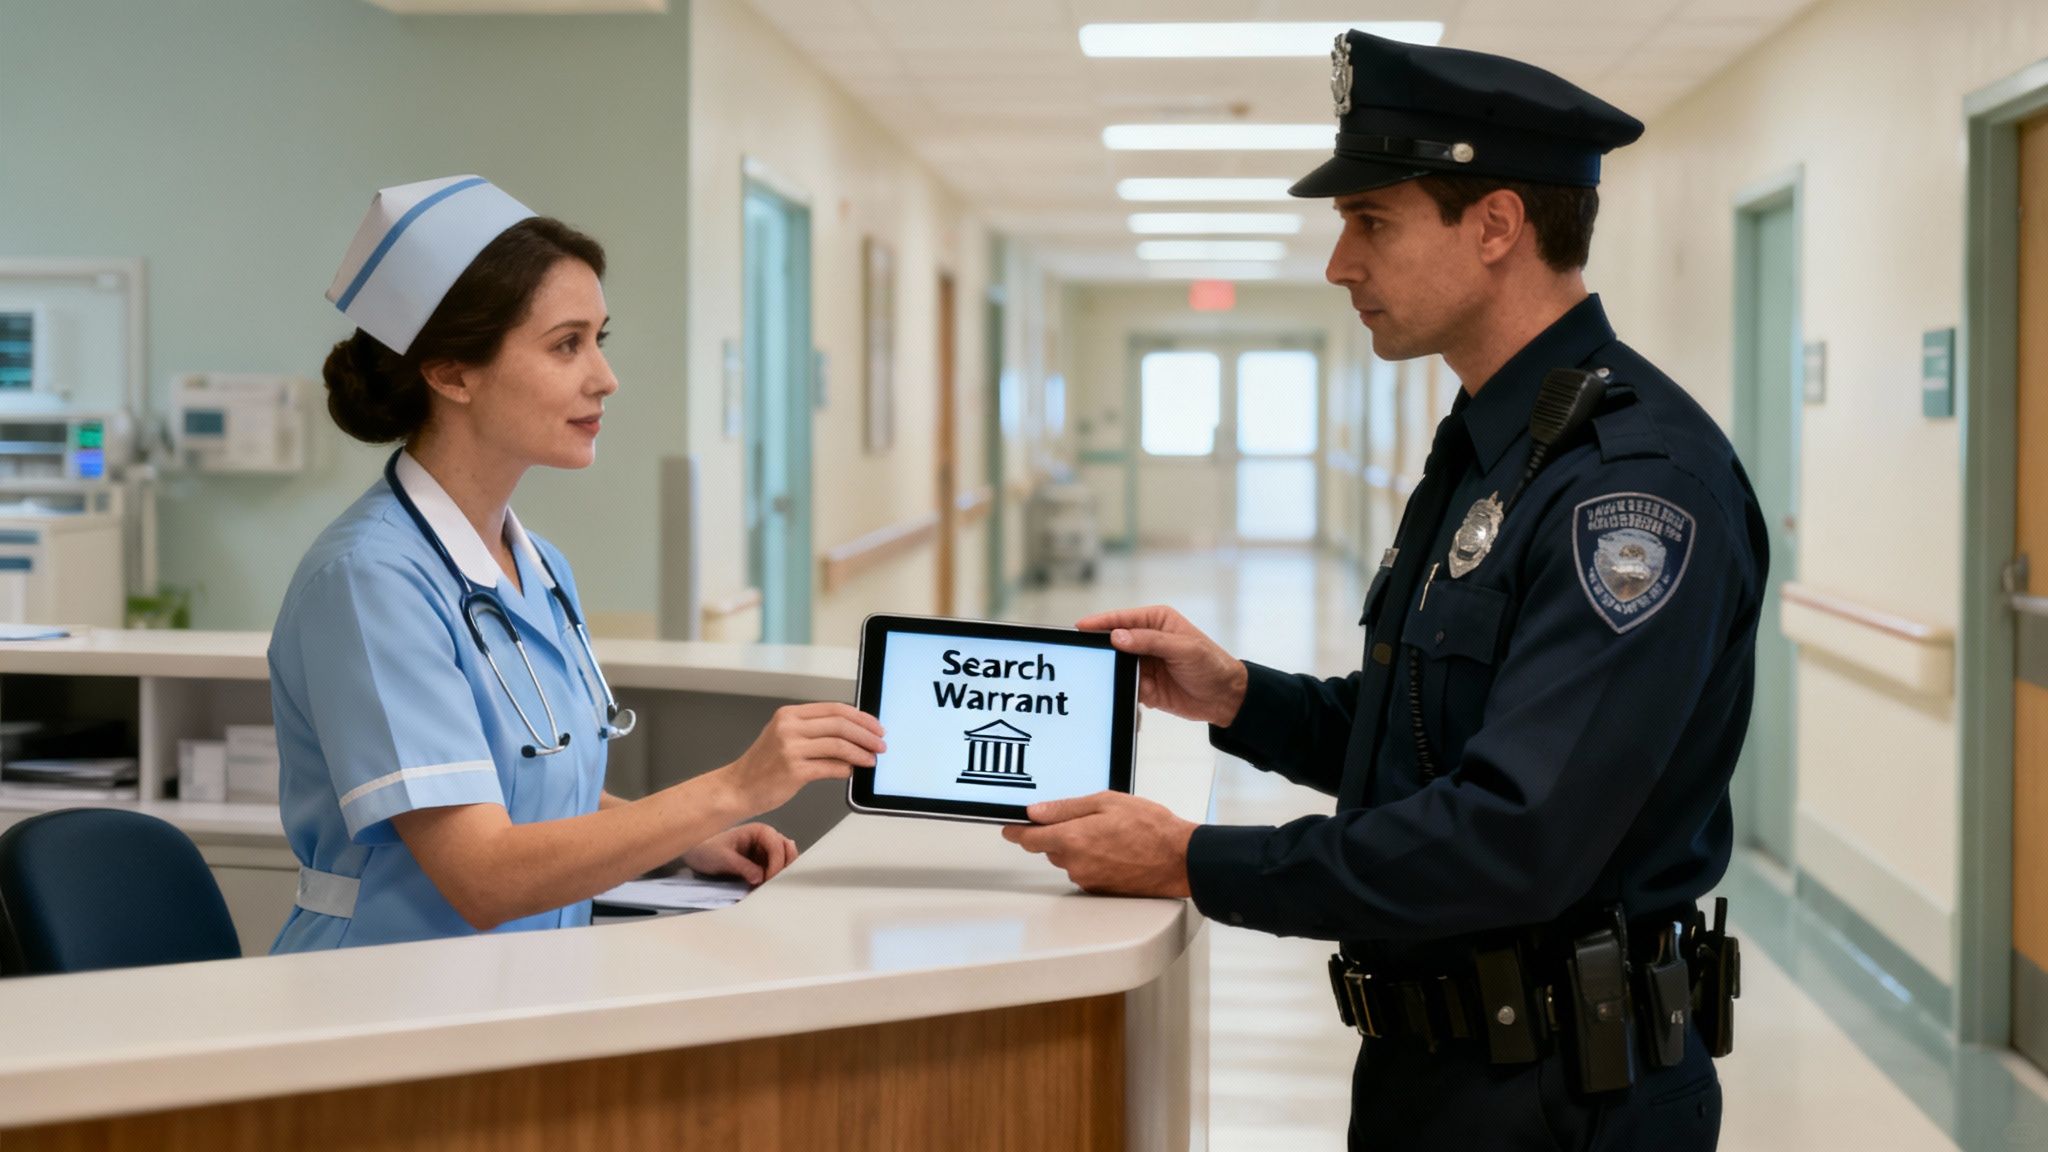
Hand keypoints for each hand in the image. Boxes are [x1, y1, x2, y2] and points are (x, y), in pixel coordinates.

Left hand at [682, 823, 799, 885]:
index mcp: (759, 831)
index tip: (767, 880)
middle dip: (783, 867)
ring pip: (785, 862)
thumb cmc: (706, 850)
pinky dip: (773, 879)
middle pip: (788, 850)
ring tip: (767, 887)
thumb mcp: (722, 858)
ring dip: (779, 874)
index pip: (777, 845)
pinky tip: (764, 888)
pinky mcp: (762, 864)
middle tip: (772, 883)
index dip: (776, 863)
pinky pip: (775, 871)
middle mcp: (766, 839)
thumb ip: (742, 866)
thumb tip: (760, 877)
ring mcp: (765, 852)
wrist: (695, 855)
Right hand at [723, 702, 884, 812]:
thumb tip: (853, 733)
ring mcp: (790, 748)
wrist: (737, 788)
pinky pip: (830, 767)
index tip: (876, 726)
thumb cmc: (763, 766)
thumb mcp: (784, 737)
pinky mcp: (793, 771)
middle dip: (867, 734)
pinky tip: (852, 771)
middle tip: (880, 744)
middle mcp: (789, 727)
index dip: (861, 717)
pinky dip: (846, 769)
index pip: (835, 708)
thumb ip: (814, 731)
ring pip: (839, 745)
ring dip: (861, 753)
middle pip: (840, 724)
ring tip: (872, 759)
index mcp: (789, 714)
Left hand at [1000, 792, 1195, 897]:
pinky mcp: (1100, 890)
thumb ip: (1067, 808)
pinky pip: (1086, 871)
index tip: (1009, 828)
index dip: (1016, 831)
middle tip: (1088, 820)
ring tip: (1111, 834)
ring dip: (1080, 847)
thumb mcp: (1107, 802)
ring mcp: (1088, 880)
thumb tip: (1037, 812)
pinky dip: (1095, 860)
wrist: (1180, 859)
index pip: (1030, 838)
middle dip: (1061, 834)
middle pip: (1051, 848)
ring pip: (1070, 859)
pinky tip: (1117, 849)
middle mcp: (1075, 864)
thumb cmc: (1151, 828)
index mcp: (1072, 839)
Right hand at [1076, 605, 1248, 726]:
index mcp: (1157, 621)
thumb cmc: (1211, 665)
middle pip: (1114, 642)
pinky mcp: (1144, 685)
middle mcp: (1147, 640)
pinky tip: (1119, 691)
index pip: (1122, 619)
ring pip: (1117, 665)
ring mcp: (1144, 663)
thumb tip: (1118, 636)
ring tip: (1100, 674)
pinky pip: (1124, 685)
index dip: (1100, 622)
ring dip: (1111, 671)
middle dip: (1102, 648)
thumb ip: (1150, 641)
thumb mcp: (1184, 649)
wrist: (1225, 698)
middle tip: (1085, 653)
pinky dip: (1121, 689)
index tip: (1081, 627)